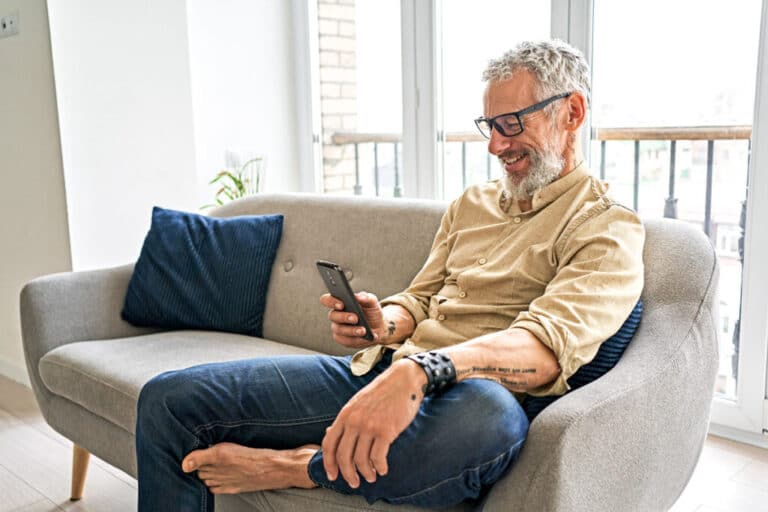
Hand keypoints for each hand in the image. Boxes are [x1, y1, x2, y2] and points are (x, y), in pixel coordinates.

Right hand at [320, 291, 386, 347]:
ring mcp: (338, 328)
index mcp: (339, 302)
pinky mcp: (342, 340)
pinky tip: (367, 338)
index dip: (331, 302)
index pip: (326, 300)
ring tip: (364, 330)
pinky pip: (347, 341)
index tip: (341, 304)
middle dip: (344, 317)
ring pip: (339, 330)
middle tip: (355, 318)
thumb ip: (367, 297)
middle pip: (332, 316)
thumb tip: (359, 297)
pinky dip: (358, 340)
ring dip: (352, 330)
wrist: (378, 327)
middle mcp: (336, 315)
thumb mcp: (372, 303)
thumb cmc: (371, 312)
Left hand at [321, 360, 426, 487]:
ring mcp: (369, 426)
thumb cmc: (381, 392)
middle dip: (347, 474)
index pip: (329, 444)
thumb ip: (344, 420)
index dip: (329, 463)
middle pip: (343, 456)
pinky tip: (383, 469)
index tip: (333, 475)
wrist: (403, 380)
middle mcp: (354, 421)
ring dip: (366, 473)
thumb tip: (328, 434)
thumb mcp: (357, 403)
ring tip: (371, 476)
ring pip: (361, 460)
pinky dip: (380, 467)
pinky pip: (378, 457)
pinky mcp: (386, 430)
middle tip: (354, 483)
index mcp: (345, 415)